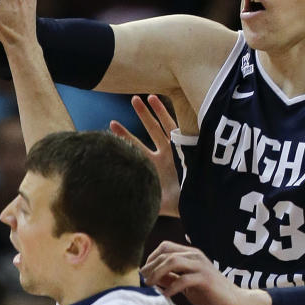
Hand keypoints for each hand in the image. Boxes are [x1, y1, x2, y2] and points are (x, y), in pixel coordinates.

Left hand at [109, 95, 180, 217]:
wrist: (193, 205)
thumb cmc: (174, 205)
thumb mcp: (151, 201)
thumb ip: (134, 199)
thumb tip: (111, 207)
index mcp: (153, 166)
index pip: (136, 146)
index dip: (125, 135)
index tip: (112, 123)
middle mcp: (164, 156)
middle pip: (152, 130)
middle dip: (143, 115)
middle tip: (133, 99)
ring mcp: (175, 152)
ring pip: (164, 127)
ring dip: (155, 112)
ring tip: (146, 97)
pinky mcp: (185, 151)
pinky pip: (177, 131)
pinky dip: (169, 117)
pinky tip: (162, 101)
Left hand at [142, 241, 269, 304]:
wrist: (233, 301)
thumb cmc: (209, 293)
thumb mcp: (186, 283)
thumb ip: (171, 277)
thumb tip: (151, 276)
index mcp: (191, 254)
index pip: (166, 247)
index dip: (152, 257)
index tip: (144, 271)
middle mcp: (196, 256)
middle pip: (167, 253)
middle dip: (151, 266)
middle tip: (144, 279)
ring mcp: (201, 266)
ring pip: (173, 261)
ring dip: (158, 272)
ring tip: (150, 284)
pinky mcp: (205, 279)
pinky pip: (184, 279)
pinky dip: (172, 287)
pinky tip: (167, 295)